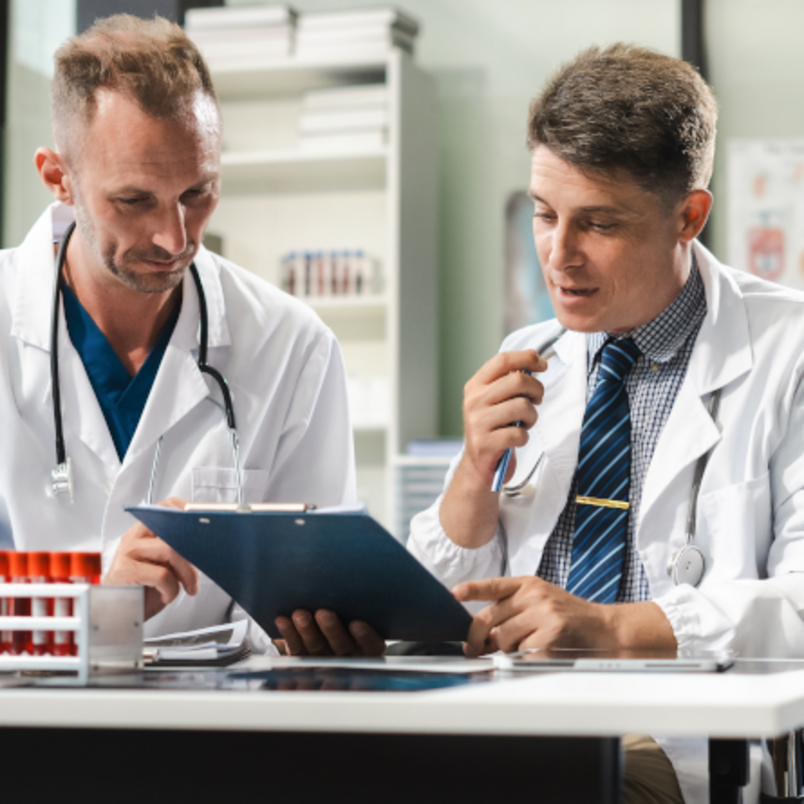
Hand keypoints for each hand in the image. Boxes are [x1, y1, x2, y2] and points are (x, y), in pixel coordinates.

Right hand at [104, 497, 197, 620]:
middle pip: (174, 530)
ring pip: (171, 551)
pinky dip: (171, 589)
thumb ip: (178, 551)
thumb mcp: (165, 567)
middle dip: (194, 552)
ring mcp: (127, 552)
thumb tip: (206, 543)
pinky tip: (166, 596)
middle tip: (201, 568)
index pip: (166, 508)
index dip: (188, 512)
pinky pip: (161, 575)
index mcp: (143, 532)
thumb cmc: (142, 592)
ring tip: (189, 587)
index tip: (206, 525)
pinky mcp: (124, 571)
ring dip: (188, 573)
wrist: (117, 616)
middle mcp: (134, 537)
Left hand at [275, 609, 385, 656]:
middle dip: (332, 630)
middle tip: (323, 614)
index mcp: (367, 644)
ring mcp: (324, 658)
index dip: (365, 637)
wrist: (318, 620)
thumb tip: (353, 573)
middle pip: (342, 646)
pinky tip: (283, 620)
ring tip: (300, 614)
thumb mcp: (355, 605)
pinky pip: (296, 648)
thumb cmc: (345, 607)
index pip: (372, 645)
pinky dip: (289, 633)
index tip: (357, 624)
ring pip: (316, 647)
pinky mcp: (302, 658)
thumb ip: (356, 600)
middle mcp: (348, 654)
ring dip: (307, 630)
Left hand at [453, 576, 675, 656]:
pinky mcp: (551, 635)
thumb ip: (512, 612)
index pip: (493, 585)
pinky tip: (539, 653)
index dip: (471, 589)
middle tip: (474, 649)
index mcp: (528, 584)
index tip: (454, 593)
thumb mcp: (540, 604)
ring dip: (506, 650)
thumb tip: (483, 636)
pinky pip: (522, 652)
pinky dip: (524, 658)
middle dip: (477, 638)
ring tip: (524, 647)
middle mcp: (534, 595)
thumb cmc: (569, 619)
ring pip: (503, 638)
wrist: (604, 630)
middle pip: (489, 617)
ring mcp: (543, 614)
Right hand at [460, 349, 546, 486]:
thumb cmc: (492, 429)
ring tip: (525, 423)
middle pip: (517, 380)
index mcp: (475, 386)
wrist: (477, 465)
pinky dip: (524, 437)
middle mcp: (473, 401)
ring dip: (532, 416)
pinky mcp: (485, 443)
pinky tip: (517, 439)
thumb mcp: (494, 400)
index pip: (502, 360)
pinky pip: (519, 433)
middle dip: (536, 389)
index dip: (527, 358)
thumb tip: (533, 357)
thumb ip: (508, 380)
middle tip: (537, 399)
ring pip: (522, 406)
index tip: (542, 364)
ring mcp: (477, 422)